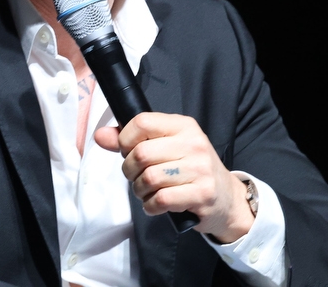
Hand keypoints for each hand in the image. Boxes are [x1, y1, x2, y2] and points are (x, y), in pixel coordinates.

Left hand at [93, 112, 254, 242]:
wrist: (228, 198)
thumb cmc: (190, 168)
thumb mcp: (166, 146)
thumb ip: (131, 140)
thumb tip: (100, 136)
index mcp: (183, 125)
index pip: (141, 122)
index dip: (125, 140)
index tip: (128, 152)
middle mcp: (193, 143)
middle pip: (141, 153)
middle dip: (129, 170)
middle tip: (137, 176)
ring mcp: (200, 169)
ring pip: (149, 178)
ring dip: (139, 190)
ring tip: (147, 191)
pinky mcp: (202, 194)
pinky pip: (161, 199)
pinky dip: (150, 206)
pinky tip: (156, 204)